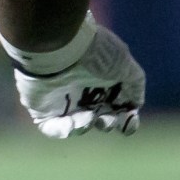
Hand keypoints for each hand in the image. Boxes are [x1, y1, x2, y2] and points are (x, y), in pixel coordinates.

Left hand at [0, 14, 145, 138]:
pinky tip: (72, 123)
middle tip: (105, 120)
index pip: (118, 105)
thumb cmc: (96, 53)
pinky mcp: (42, 107)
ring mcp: (62, 98)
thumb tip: (136, 103)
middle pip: (100, 117)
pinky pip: (52, 128)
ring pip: (78, 124)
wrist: (60, 48)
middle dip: (108, 123)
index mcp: (104, 80)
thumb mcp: (125, 64)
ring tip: (88, 117)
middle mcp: (84, 89)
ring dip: (86, 126)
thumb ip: (135, 84)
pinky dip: (64, 130)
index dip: (126, 118)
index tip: (129, 121)